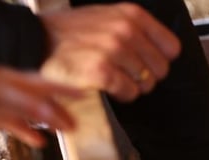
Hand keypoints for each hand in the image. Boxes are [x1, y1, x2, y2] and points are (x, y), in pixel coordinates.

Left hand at [0, 65, 80, 147]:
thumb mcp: (7, 96)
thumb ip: (31, 104)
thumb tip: (55, 113)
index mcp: (21, 82)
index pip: (49, 85)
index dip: (67, 90)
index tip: (84, 95)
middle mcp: (16, 93)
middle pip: (44, 102)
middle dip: (61, 112)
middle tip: (77, 124)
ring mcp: (6, 106)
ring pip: (33, 114)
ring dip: (48, 123)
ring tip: (64, 131)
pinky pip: (17, 126)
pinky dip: (29, 134)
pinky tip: (40, 142)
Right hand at [40, 3, 180, 101]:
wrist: (38, 41)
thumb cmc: (73, 32)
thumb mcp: (108, 16)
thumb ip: (136, 28)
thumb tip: (165, 51)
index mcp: (131, 15)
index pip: (171, 48)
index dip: (160, 59)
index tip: (146, 62)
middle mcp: (125, 30)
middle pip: (161, 70)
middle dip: (146, 75)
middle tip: (125, 72)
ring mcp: (114, 50)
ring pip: (146, 83)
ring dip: (131, 85)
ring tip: (112, 76)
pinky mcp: (102, 71)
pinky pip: (130, 93)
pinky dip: (121, 94)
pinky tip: (107, 84)